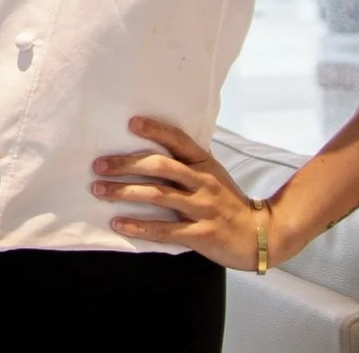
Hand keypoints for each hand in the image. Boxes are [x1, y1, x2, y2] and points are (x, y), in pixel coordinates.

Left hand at [94, 117, 293, 272]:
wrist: (260, 235)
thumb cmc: (228, 201)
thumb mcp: (213, 174)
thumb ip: (188, 162)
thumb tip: (152, 147)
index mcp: (205, 164)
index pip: (179, 140)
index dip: (155, 129)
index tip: (131, 123)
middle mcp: (203, 182)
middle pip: (160, 167)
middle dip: (126, 164)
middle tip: (98, 165)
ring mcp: (202, 208)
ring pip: (158, 195)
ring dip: (124, 192)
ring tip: (99, 190)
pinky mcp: (201, 234)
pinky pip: (165, 230)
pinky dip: (139, 226)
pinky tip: (118, 223)